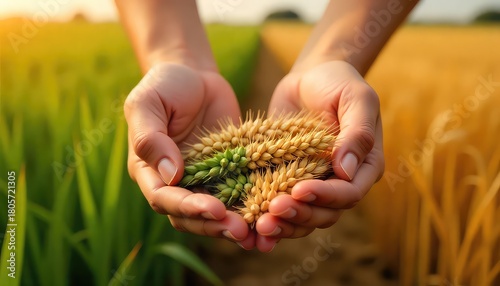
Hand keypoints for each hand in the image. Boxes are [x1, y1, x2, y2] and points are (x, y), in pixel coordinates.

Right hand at [124, 62, 250, 244]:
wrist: (195, 75)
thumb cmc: (165, 85)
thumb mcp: (148, 103)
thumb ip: (151, 138)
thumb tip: (170, 175)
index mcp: (148, 170)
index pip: (164, 199)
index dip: (188, 207)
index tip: (214, 209)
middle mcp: (174, 183)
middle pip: (190, 216)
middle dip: (213, 225)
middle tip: (240, 230)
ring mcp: (202, 180)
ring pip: (213, 214)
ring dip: (232, 226)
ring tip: (256, 235)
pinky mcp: (227, 174)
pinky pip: (237, 196)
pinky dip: (250, 210)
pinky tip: (269, 218)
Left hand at [255, 61, 384, 248]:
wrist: (311, 76)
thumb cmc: (338, 83)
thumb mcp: (356, 99)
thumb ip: (357, 133)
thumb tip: (347, 171)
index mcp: (364, 167)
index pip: (348, 193)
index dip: (325, 197)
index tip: (299, 189)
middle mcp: (341, 182)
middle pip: (325, 213)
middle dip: (299, 215)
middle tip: (272, 211)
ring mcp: (315, 184)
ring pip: (304, 218)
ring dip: (283, 225)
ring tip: (259, 225)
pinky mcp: (288, 180)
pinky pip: (282, 206)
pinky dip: (268, 217)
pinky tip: (250, 223)